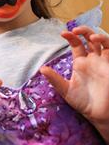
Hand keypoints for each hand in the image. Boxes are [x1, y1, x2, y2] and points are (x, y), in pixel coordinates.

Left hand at [40, 25, 108, 142]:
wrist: (99, 115)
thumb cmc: (83, 102)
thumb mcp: (66, 90)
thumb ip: (55, 79)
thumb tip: (41, 69)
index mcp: (80, 62)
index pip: (76, 44)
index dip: (71, 37)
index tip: (63, 33)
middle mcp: (92, 60)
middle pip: (89, 39)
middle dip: (83, 31)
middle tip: (74, 29)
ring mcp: (103, 62)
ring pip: (102, 42)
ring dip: (95, 35)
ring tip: (88, 35)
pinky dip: (106, 43)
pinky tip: (97, 41)